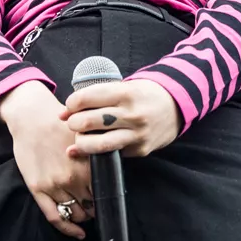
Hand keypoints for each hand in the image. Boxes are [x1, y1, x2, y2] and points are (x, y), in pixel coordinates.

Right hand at [3, 84, 95, 240]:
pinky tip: (77, 233)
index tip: (109, 201)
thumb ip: (98, 158)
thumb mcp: (86, 138)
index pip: (105, 193)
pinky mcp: (38, 189)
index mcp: (88, 165)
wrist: (31, 117)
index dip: (108, 199)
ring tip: (86, 214)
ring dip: (84, 217)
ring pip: (76, 214)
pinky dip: (68, 229)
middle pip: (93, 206)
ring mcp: (54, 186)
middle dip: (97, 209)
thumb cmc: (60, 125)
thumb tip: (111, 177)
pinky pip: (55, 217)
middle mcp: (73, 178)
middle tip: (97, 207)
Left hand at [58, 78, 181, 158]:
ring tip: (79, 138)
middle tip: (73, 123)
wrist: (176, 106)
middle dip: (73, 124)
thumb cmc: (143, 94)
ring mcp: (136, 134)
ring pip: (97, 144)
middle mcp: (131, 114)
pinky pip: (111, 153)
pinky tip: (91, 148)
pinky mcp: (139, 150)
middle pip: (87, 122)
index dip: (71, 104)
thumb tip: (64, 113)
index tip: (70, 107)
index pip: (86, 98)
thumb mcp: (123, 87)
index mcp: (125, 93)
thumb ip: (96, 97)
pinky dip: (96, 152)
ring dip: (81, 142)